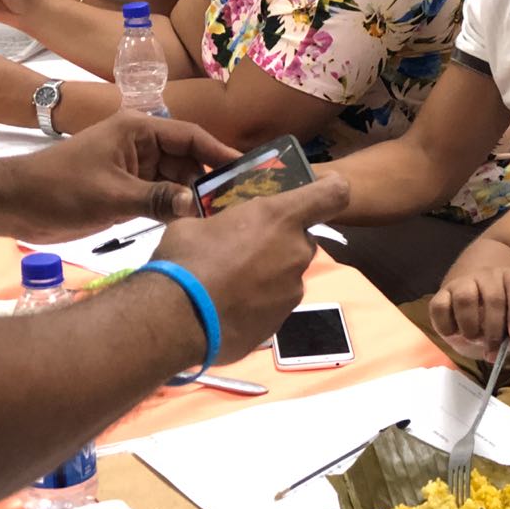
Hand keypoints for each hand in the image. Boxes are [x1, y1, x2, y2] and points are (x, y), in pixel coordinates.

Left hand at [0, 112, 240, 242]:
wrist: (15, 204)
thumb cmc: (61, 189)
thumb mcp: (113, 195)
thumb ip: (159, 199)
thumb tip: (198, 206)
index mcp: (138, 130)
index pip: (191, 137)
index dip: (219, 152)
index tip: (247, 171)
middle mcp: (140, 145)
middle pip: (188, 159)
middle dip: (208, 180)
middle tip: (236, 205)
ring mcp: (134, 168)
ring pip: (176, 180)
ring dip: (192, 197)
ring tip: (220, 218)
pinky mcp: (127, 189)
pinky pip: (161, 195)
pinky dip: (174, 208)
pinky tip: (193, 225)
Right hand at [153, 175, 350, 361]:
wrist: (176, 320)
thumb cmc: (185, 259)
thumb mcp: (196, 224)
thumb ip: (223, 223)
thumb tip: (213, 229)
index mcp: (280, 217)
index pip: (332, 194)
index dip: (331, 189)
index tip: (323, 189)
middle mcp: (296, 250)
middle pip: (301, 239)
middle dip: (280, 241)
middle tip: (245, 248)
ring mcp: (293, 288)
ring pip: (288, 273)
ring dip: (267, 274)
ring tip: (230, 283)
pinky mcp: (281, 320)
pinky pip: (275, 302)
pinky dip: (258, 302)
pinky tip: (229, 306)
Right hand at [429, 267, 509, 360]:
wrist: (478, 312)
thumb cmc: (503, 319)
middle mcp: (487, 276)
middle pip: (493, 297)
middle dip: (494, 329)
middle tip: (493, 348)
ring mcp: (462, 283)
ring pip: (464, 299)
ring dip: (470, 327)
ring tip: (474, 339)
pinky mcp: (441, 295)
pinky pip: (439, 307)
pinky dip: (446, 326)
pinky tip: (455, 334)